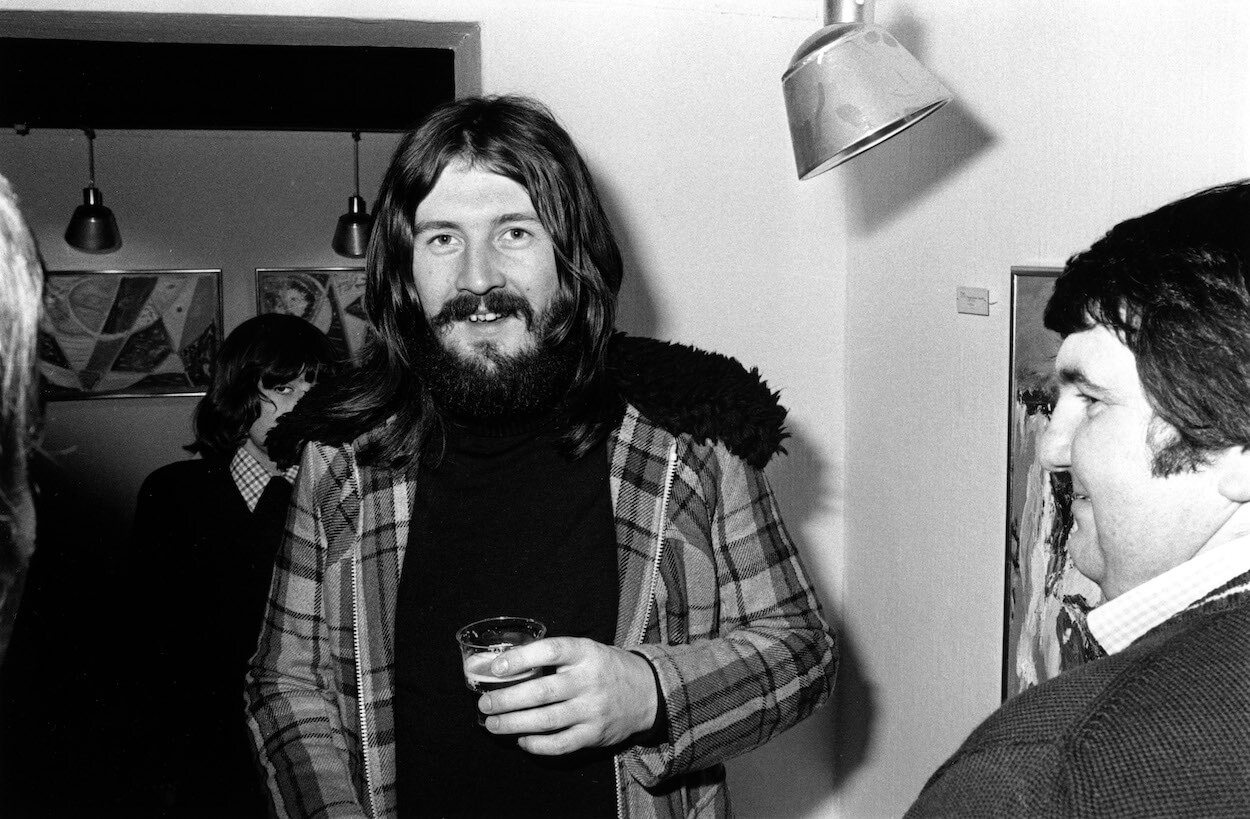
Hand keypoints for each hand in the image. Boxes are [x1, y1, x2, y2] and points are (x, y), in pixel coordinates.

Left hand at [477, 637, 658, 755]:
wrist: (646, 692)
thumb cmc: (605, 667)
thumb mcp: (586, 650)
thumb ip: (554, 656)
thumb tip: (505, 664)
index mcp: (586, 652)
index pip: (551, 651)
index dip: (521, 659)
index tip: (496, 667)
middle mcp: (589, 681)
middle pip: (542, 692)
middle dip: (507, 699)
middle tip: (485, 703)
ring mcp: (592, 710)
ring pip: (547, 721)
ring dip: (514, 723)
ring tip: (492, 723)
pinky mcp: (594, 735)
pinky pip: (560, 744)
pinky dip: (536, 745)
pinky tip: (521, 739)